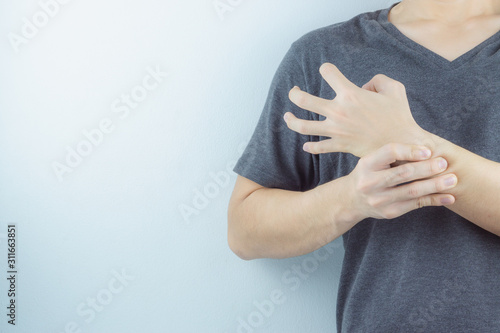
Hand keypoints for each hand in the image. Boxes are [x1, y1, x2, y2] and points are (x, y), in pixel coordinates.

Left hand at [284, 63, 430, 156]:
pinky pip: (318, 147)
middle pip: (304, 101)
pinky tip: (306, 145)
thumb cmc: (400, 116)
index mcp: (351, 94)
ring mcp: (337, 130)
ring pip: (304, 126)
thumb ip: (378, 80)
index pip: (328, 73)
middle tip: (293, 92)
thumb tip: (363, 87)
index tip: (327, 71)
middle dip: (294, 94)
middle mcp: (339, 111)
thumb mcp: (395, 89)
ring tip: (287, 116)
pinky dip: (310, 147)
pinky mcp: (340, 146)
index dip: (326, 69)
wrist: (403, 145)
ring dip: (291, 120)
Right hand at [346, 143, 456, 219]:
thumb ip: (392, 155)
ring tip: (452, 179)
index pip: (389, 152)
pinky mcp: (390, 212)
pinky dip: (434, 200)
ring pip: (412, 191)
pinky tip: (449, 197)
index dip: (410, 150)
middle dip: (426, 168)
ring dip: (435, 185)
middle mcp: (370, 183)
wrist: (351, 199)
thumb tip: (427, 148)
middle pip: (403, 173)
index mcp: (367, 164)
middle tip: (444, 163)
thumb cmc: (368, 174)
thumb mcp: (371, 160)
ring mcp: (379, 200)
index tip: (428, 150)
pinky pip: (416, 204)